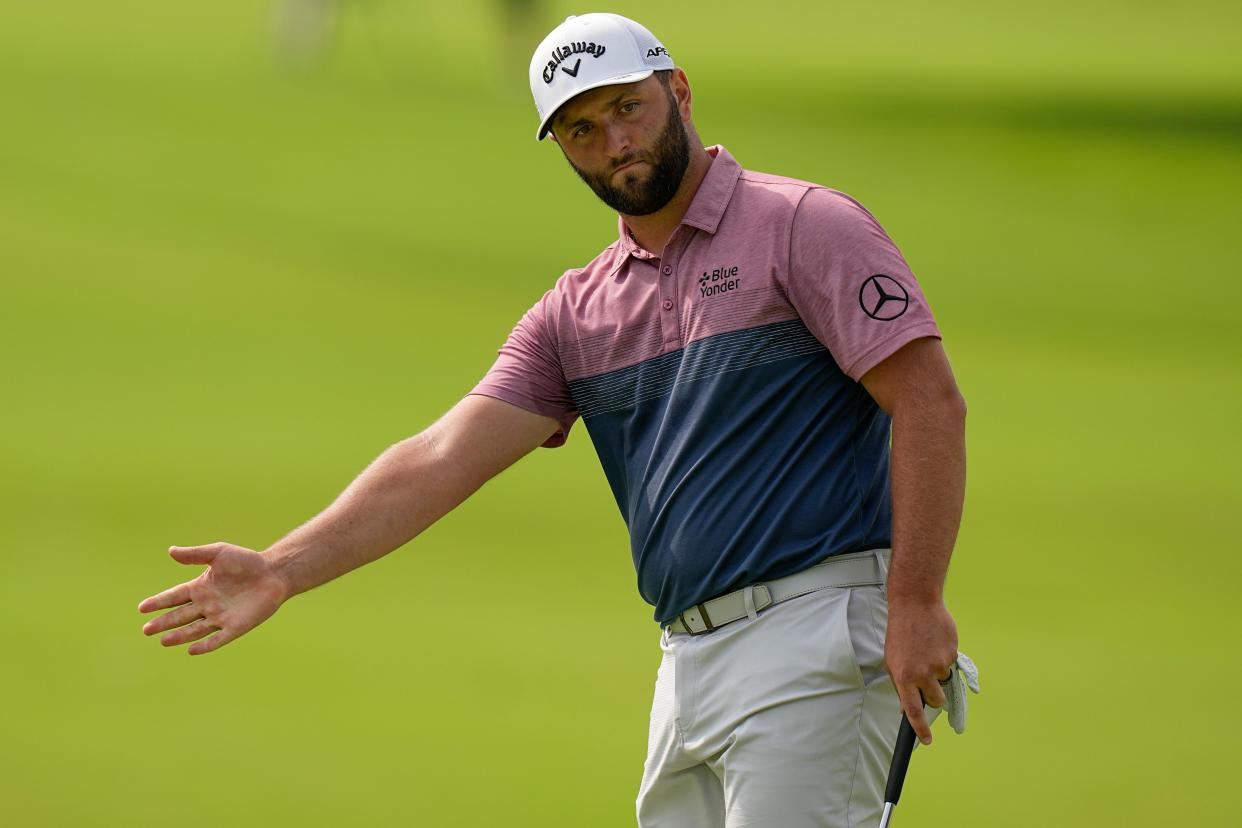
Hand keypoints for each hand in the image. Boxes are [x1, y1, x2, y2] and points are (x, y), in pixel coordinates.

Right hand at [138, 542, 288, 654]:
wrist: (275, 573)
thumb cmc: (247, 561)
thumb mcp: (219, 553)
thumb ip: (195, 554)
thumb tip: (170, 551)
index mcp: (201, 587)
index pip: (174, 597)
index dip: (158, 602)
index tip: (141, 608)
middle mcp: (208, 604)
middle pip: (180, 616)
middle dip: (163, 623)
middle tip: (146, 630)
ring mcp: (221, 617)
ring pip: (194, 630)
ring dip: (179, 636)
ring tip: (163, 641)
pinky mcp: (236, 627)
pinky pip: (217, 639)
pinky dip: (205, 645)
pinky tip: (191, 650)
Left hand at [884, 598, 957, 744]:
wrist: (915, 605)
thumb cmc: (900, 634)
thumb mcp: (892, 661)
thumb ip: (900, 685)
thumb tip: (907, 709)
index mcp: (903, 677)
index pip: (913, 711)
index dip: (921, 729)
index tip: (927, 741)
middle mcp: (922, 674)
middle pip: (935, 701)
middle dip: (933, 697)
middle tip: (926, 679)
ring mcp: (939, 664)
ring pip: (943, 682)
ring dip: (938, 673)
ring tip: (927, 652)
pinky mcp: (952, 654)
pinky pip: (950, 664)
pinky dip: (944, 657)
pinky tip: (934, 642)